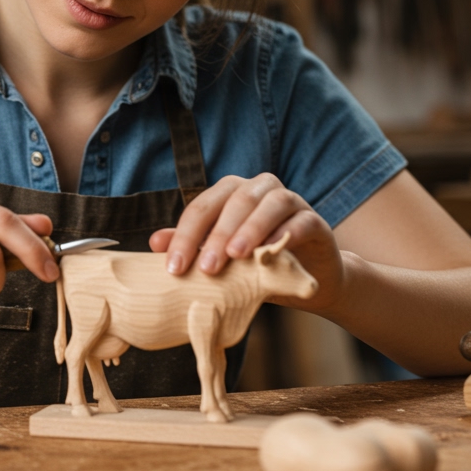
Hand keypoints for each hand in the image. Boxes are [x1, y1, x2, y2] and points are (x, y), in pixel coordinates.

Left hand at [149, 173, 345, 309]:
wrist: (308, 280)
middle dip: (216, 234)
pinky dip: (285, 234)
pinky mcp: (316, 221)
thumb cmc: (258, 266)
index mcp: (232, 194)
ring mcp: (291, 202)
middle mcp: (260, 190)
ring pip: (270, 203)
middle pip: (234, 200)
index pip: (203, 207)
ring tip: (235, 256)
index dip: (185, 235)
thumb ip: (193, 247)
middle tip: (206, 269)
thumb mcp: (222, 261)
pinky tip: (271, 252)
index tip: (173, 268)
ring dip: (250, 228)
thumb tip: (154, 242)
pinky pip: (301, 221)